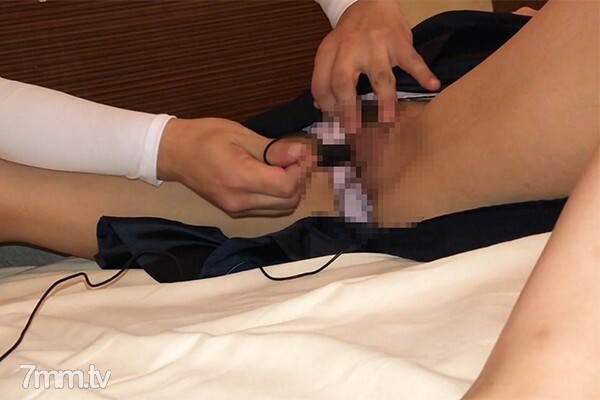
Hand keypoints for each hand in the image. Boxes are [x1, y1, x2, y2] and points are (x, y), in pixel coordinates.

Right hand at [157, 118, 306, 216]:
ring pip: (282, 209)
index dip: (301, 170)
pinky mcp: (235, 213)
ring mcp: (237, 210)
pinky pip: (269, 210)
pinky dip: (279, 196)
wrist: (175, 153)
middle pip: (289, 201)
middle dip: (299, 180)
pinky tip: (273, 177)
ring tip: (284, 166)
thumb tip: (302, 153)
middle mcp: (240, 201)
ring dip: (291, 190)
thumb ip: (273, 149)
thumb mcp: (241, 135)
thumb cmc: (206, 137)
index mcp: (240, 179)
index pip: (287, 186)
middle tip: (296, 158)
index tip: (301, 153)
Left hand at [312, 0, 439, 127]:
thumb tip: (321, 107)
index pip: (321, 84)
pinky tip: (432, 85)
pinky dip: (423, 73)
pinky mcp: (399, 42)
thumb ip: (327, 77)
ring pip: (379, 76)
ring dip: (384, 101)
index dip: (327, 107)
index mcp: (330, 52)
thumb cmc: (352, 37)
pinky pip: (411, 60)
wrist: (371, 3)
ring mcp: (376, 45)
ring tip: (388, 121)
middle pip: (343, 81)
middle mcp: (350, 48)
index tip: (335, 125)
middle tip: (354, 130)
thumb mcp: (332, 51)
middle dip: (347, 109)